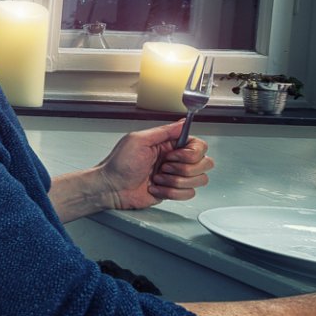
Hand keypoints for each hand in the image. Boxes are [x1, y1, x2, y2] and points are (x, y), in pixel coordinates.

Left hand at [94, 120, 214, 211]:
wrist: (110, 188)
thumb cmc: (118, 164)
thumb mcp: (138, 140)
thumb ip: (163, 131)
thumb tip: (182, 122)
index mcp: (168, 145)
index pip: (199, 145)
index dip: (191, 153)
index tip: (173, 156)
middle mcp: (175, 160)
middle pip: (205, 163)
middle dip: (183, 169)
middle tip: (163, 167)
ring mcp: (175, 176)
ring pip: (199, 179)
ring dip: (176, 181)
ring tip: (156, 178)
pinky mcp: (173, 191)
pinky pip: (189, 193)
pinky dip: (171, 193)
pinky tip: (156, 188)